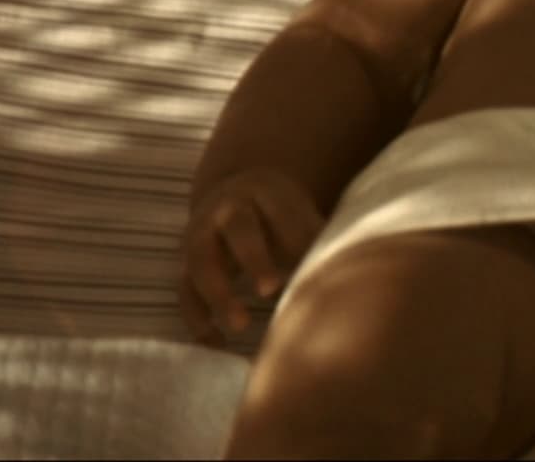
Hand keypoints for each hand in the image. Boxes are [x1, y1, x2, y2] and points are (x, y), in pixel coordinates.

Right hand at [180, 169, 325, 344]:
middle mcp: (226, 208)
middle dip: (254, 257)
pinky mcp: (186, 265)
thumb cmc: (281, 217)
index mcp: (264, 191)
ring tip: (240, 326)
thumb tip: (350, 280)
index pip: (280, 212)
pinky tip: (217, 343)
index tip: (309, 262)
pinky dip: (197, 318)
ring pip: (201, 263)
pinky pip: (185, 292)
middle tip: (271, 290)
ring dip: (219, 295)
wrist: (234, 198)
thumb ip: (318, 240)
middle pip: (237, 228)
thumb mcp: (300, 215)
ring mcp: (200, 235)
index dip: (292, 237)